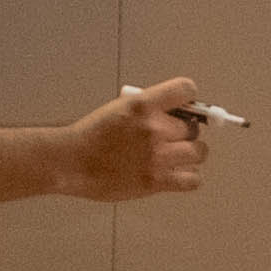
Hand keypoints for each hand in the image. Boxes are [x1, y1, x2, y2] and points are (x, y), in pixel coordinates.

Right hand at [64, 80, 216, 202]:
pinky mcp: (157, 181)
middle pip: (193, 128)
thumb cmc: (91, 135)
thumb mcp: (118, 108)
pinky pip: (193, 179)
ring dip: (190, 154)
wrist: (71, 162)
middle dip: (185, 133)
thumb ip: (146, 110)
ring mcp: (158, 156)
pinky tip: (178, 175)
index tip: (184, 109)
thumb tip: (171, 114)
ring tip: (176, 157)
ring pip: (198, 152)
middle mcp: (155, 128)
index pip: (185, 89)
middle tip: (171, 140)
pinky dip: (190, 177)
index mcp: (143, 105)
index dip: (189, 99)